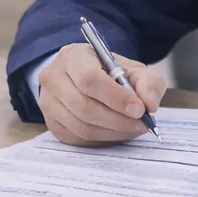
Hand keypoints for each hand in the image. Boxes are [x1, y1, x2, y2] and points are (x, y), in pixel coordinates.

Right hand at [38, 43, 166, 146]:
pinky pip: (78, 138)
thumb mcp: (132, 69)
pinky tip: (117, 133)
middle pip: (84, 106)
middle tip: (141, 124)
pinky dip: (102, 139)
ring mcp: (48, 103)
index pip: (90, 79)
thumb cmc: (108, 72)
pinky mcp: (52, 123)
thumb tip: (149, 104)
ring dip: (113, 132)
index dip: (116, 98)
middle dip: (118, 119)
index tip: (139, 109)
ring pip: (81, 126)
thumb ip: (147, 82)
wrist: (83, 77)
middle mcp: (53, 78)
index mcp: (73, 56)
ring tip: (133, 129)